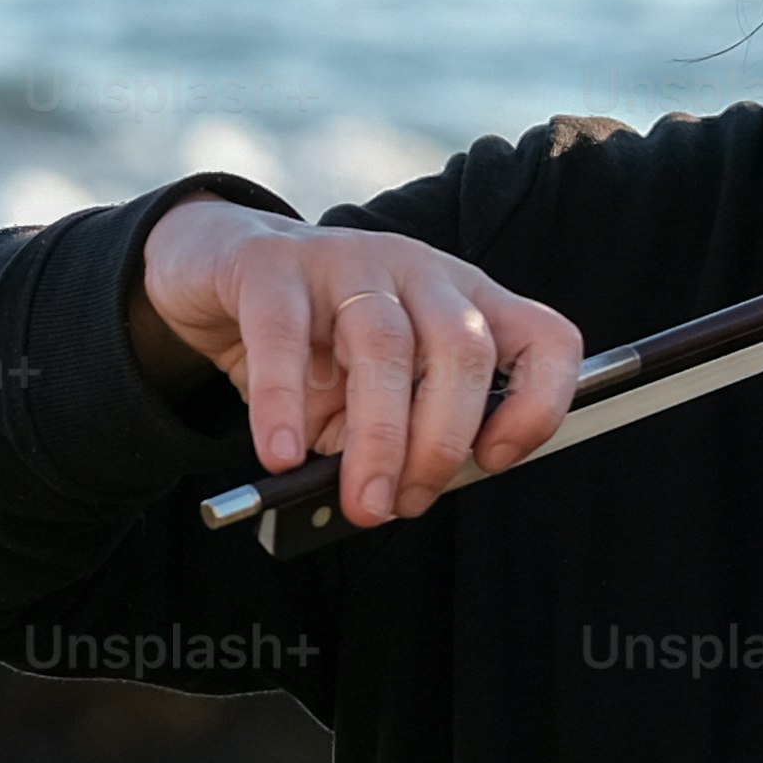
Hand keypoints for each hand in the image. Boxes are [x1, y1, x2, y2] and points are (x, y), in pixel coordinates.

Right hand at [138, 195, 579, 532]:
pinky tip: (281, 454)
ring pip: (383, 343)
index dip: (538, 405)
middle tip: (405, 503)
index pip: (544, 339)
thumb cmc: (311, 346)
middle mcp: (418, 271)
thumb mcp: (371, 395)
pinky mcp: (270, 265)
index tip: (494, 462)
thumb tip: (397, 498)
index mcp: (464, 301)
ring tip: (361, 500)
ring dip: (379, 437)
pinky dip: (283, 403)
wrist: (218, 272)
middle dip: (441, 443)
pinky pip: (282, 335)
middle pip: (461, 349)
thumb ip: (397, 437)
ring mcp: (346, 259)